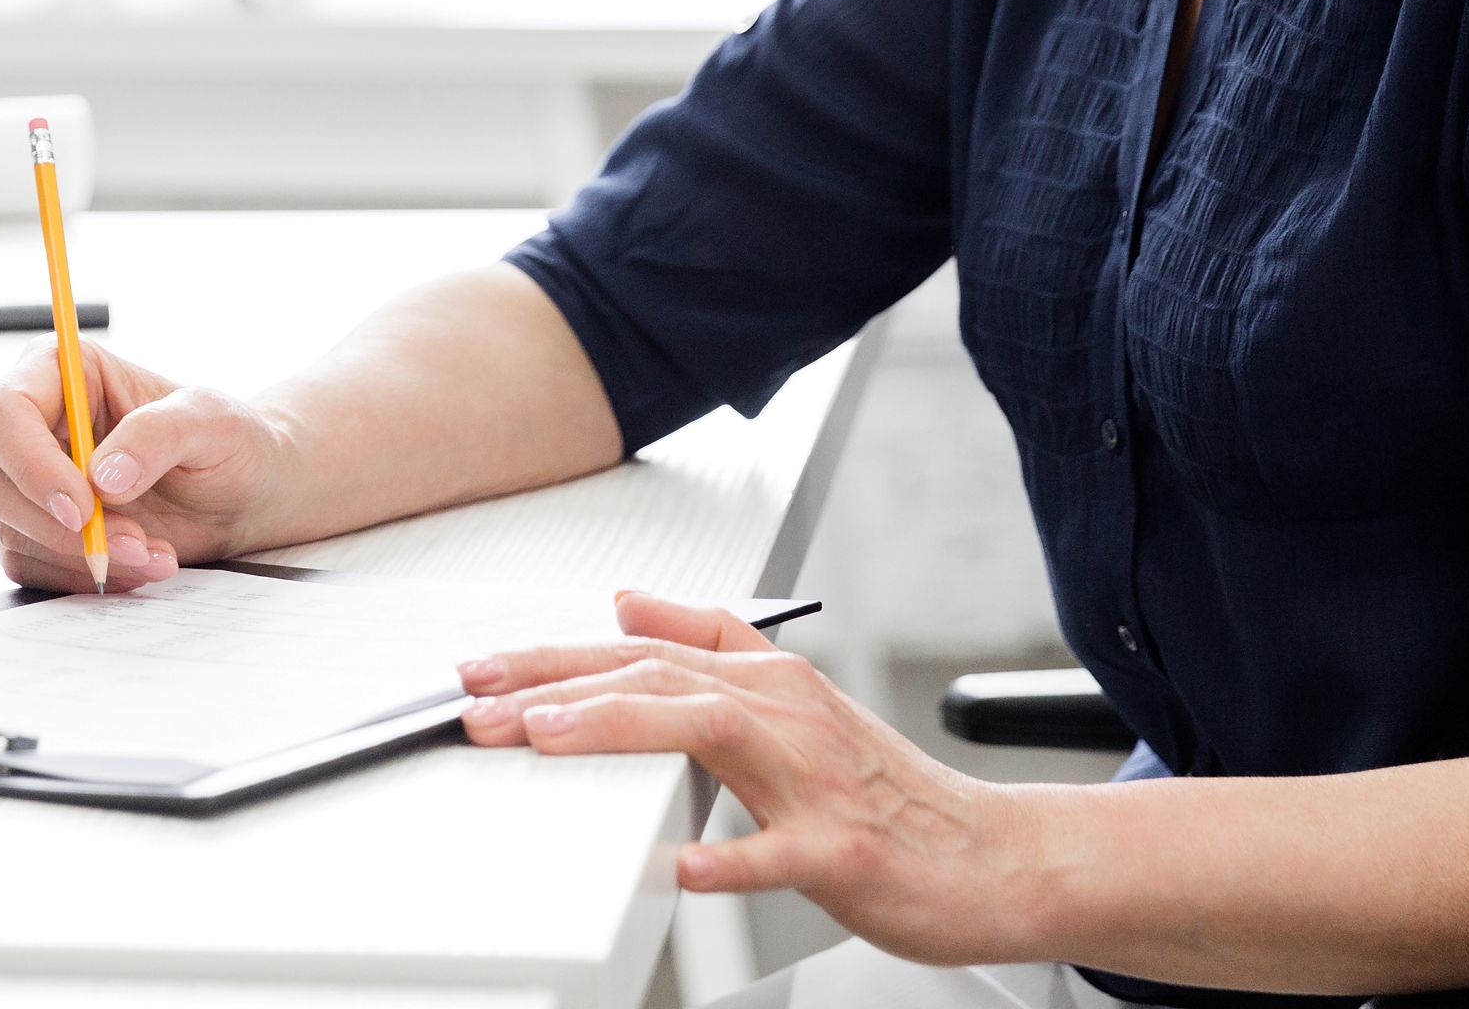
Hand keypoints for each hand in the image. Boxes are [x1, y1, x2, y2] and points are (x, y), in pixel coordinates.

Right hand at [0, 340, 291, 593]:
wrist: (245, 494)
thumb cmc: (227, 440)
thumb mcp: (211, 421)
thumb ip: (158, 434)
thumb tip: (101, 477)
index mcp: (62, 372)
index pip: (3, 411)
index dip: (29, 463)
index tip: (82, 507)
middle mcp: (35, 425)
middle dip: (59, 525)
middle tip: (132, 541)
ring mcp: (30, 482)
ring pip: (10, 530)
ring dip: (83, 556)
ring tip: (154, 553)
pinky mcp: (39, 531)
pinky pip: (33, 565)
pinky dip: (85, 575)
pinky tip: (139, 564)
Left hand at [455, 594, 1045, 965]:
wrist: (991, 857)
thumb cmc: (887, 794)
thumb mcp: (794, 701)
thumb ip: (713, 644)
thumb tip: (628, 602)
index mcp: (772, 681)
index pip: (645, 650)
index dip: (556, 656)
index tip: (481, 670)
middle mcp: (790, 713)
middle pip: (659, 678)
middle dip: (558, 685)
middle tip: (477, 703)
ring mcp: (817, 780)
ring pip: (708, 732)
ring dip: (620, 727)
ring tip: (546, 737)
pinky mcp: (844, 850)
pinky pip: (780, 850)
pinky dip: (731, 856)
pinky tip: (683, 864)